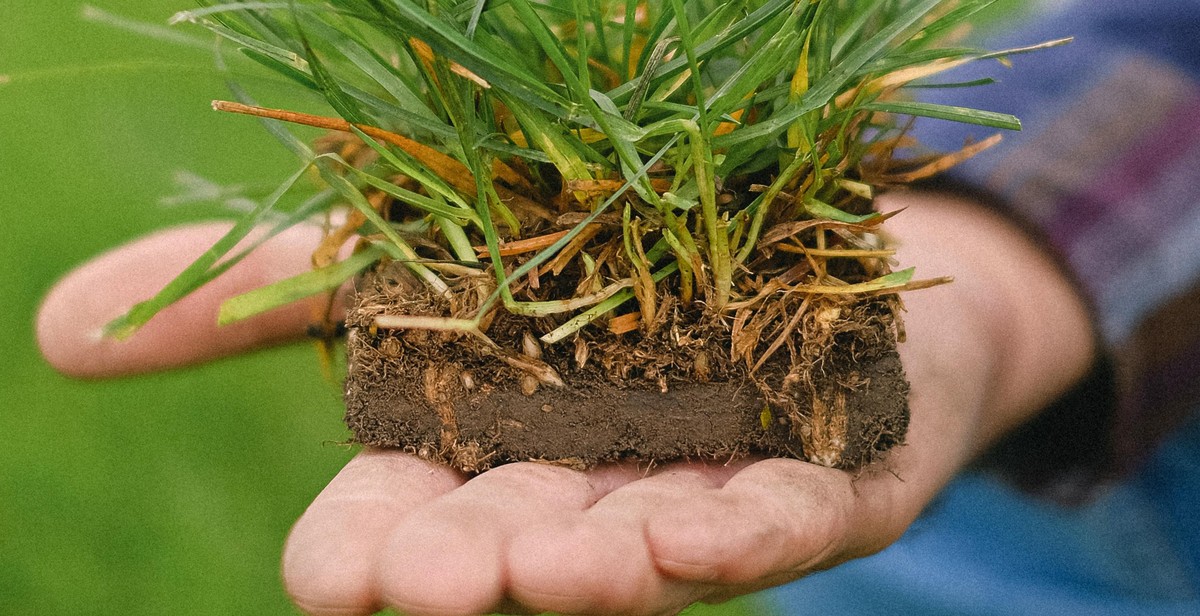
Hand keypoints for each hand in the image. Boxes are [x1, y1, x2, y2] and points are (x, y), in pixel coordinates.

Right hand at [37, 192, 1093, 614]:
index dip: (358, 552)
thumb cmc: (559, 264)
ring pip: (638, 543)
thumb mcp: (400, 258)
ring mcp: (692, 485)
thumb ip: (257, 295)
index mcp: (474, 453)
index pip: (392, 521)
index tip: (331, 576)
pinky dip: (742, 529)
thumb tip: (53, 333)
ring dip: (597, 564)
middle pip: (510, 542)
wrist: (751, 223)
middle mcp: (574, 488)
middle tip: (432, 583)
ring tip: (562, 571)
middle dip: (469, 566)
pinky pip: (780, 513)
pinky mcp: (810, 472)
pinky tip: (701, 536)